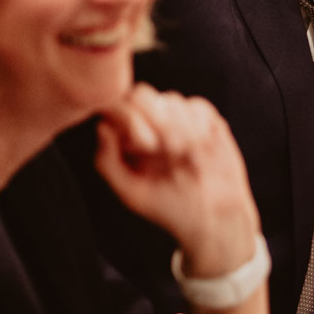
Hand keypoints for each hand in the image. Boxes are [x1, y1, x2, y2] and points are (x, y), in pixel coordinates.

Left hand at [96, 85, 260, 276]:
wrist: (212, 219)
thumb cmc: (168, 208)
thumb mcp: (132, 193)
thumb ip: (108, 162)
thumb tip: (102, 126)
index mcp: (130, 138)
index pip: (119, 107)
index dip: (128, 118)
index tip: (142, 146)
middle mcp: (153, 124)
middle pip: (143, 94)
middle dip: (152, 118)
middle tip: (163, 147)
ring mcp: (180, 120)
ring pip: (172, 100)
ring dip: (177, 127)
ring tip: (182, 156)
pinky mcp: (207, 121)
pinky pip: (198, 107)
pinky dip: (197, 126)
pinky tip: (199, 149)